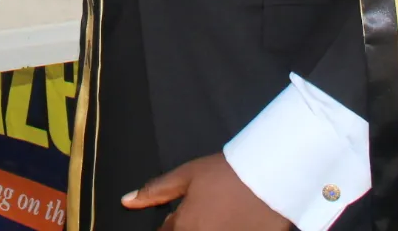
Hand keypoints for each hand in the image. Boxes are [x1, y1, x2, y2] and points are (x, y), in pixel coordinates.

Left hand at [123, 153, 290, 229]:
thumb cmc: (227, 173)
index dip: (169, 225)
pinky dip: (226, 229)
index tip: (179, 215)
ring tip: (220, 215)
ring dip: (208, 226)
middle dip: (187, 226)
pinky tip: (233, 221)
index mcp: (184, 227)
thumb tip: (127, 201)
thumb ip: (155, 191)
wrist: (270, 175)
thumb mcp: (187, 176)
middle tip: (205, 212)